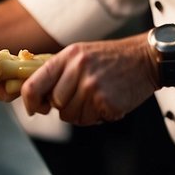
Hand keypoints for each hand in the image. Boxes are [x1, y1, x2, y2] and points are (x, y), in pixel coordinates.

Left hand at [15, 34, 158, 124]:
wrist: (145, 59)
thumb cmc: (111, 59)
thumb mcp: (80, 54)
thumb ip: (58, 72)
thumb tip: (34, 94)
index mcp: (67, 57)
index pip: (34, 84)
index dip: (30, 101)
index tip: (34, 108)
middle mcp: (78, 70)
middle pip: (55, 103)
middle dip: (65, 105)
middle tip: (82, 95)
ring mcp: (92, 86)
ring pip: (70, 116)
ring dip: (81, 112)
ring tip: (96, 97)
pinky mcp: (107, 102)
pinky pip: (89, 120)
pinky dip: (96, 116)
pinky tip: (106, 102)